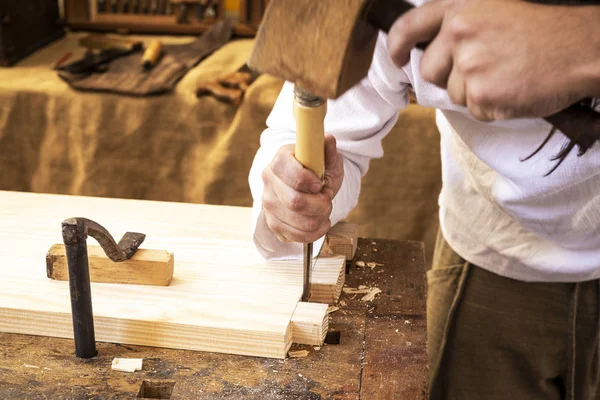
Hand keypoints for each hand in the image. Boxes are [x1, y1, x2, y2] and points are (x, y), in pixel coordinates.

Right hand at [261, 135, 343, 242]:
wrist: (308, 188)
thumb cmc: (318, 171)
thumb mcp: (327, 159)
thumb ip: (327, 150)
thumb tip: (328, 139)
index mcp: (280, 160)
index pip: (288, 173)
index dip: (308, 181)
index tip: (319, 184)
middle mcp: (268, 182)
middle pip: (295, 202)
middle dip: (320, 204)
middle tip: (327, 199)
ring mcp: (268, 205)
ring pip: (297, 222)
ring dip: (319, 219)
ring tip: (324, 210)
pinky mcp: (273, 224)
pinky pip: (294, 237)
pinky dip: (313, 233)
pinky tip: (320, 223)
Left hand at [387, 0, 599, 120]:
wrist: (583, 46)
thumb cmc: (545, 27)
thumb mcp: (496, 7)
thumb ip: (460, 25)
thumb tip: (434, 51)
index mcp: (460, 8)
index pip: (409, 27)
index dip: (396, 47)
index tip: (396, 58)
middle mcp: (459, 33)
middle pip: (429, 71)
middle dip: (449, 76)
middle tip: (485, 68)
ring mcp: (469, 65)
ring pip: (452, 94)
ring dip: (475, 92)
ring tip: (507, 74)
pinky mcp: (481, 95)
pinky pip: (473, 110)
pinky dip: (492, 107)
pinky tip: (513, 89)